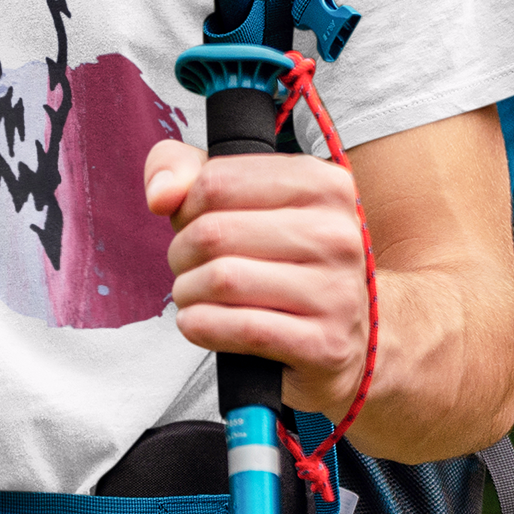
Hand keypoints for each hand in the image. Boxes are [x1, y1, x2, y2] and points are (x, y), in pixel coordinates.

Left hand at [143, 139, 368, 422]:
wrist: (352, 338)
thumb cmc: (283, 261)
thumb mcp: (240, 201)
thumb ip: (184, 169)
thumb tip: (161, 194)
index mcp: (323, 183)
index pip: (217, 180)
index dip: (185, 207)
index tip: (193, 224)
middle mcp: (338, 233)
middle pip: (214, 232)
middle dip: (182, 254)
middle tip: (188, 268)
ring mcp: (338, 290)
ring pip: (222, 279)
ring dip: (187, 293)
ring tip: (194, 297)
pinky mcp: (326, 344)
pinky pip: (241, 328)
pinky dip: (202, 326)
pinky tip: (200, 324)